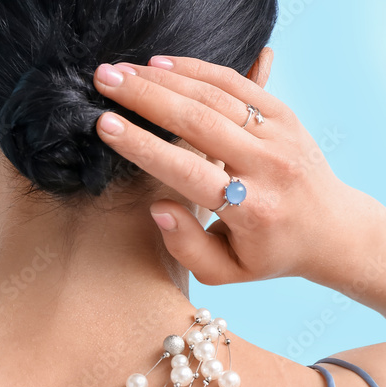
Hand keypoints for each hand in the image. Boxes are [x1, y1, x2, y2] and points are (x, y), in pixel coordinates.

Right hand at [90, 55, 385, 300]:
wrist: (331, 229)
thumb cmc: (267, 254)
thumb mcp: (224, 272)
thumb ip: (186, 247)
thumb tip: (158, 207)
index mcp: (253, 210)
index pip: (189, 171)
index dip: (144, 146)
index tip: (105, 125)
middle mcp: (269, 166)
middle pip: (199, 121)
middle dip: (145, 97)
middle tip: (105, 81)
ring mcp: (280, 135)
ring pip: (215, 95)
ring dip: (164, 78)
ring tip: (123, 71)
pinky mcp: (284, 114)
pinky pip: (235, 83)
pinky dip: (196, 69)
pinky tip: (160, 65)